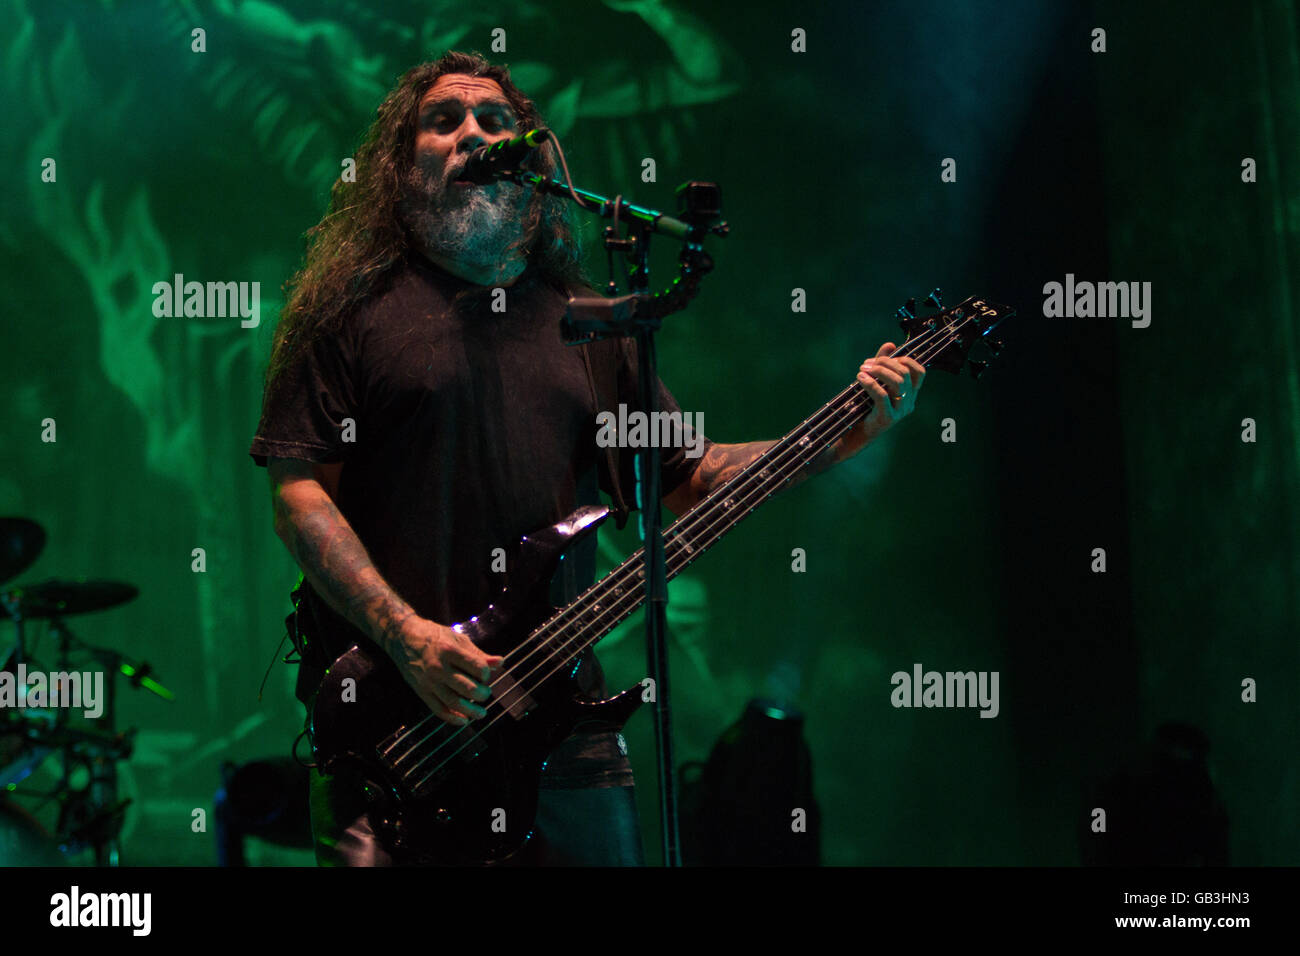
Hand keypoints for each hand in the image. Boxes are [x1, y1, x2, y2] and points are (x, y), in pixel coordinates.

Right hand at [387, 616, 503, 726]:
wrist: (402, 638)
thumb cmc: (434, 636)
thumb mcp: (457, 639)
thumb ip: (478, 654)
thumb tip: (500, 662)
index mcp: (450, 650)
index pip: (476, 667)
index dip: (485, 673)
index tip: (485, 674)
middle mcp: (439, 667)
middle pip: (467, 688)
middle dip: (482, 694)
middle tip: (486, 693)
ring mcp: (429, 681)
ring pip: (454, 702)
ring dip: (471, 711)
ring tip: (481, 713)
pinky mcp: (421, 691)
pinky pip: (438, 709)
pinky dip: (452, 718)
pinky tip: (463, 720)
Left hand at [834, 342, 925, 460]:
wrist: (856, 435)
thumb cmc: (866, 408)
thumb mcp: (876, 383)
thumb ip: (883, 364)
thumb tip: (890, 344)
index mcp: (910, 394)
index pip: (919, 371)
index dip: (904, 359)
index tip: (884, 358)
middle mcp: (909, 403)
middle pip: (905, 374)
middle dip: (885, 363)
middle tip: (867, 364)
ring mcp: (900, 412)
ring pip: (898, 382)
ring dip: (879, 371)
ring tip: (862, 369)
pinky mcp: (888, 419)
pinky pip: (882, 395)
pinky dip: (870, 383)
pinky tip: (860, 378)